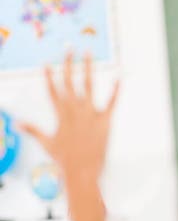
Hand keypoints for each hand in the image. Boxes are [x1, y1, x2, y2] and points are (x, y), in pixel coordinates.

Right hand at [20, 52, 118, 181]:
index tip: (47, 63)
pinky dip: (116, 90)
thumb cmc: (63, 160)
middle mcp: (74, 109)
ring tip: (88, 53)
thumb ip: (32, 130)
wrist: (81, 172)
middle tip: (69, 47)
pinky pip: (111, 102)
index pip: (53, 89)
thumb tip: (16, 124)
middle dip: (68, 63)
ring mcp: (90, 114)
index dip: (49, 76)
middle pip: (69, 81)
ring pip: (88, 85)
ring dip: (87, 68)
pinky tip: (119, 77)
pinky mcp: (104, 121)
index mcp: (60, 113)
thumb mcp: (46, 143)